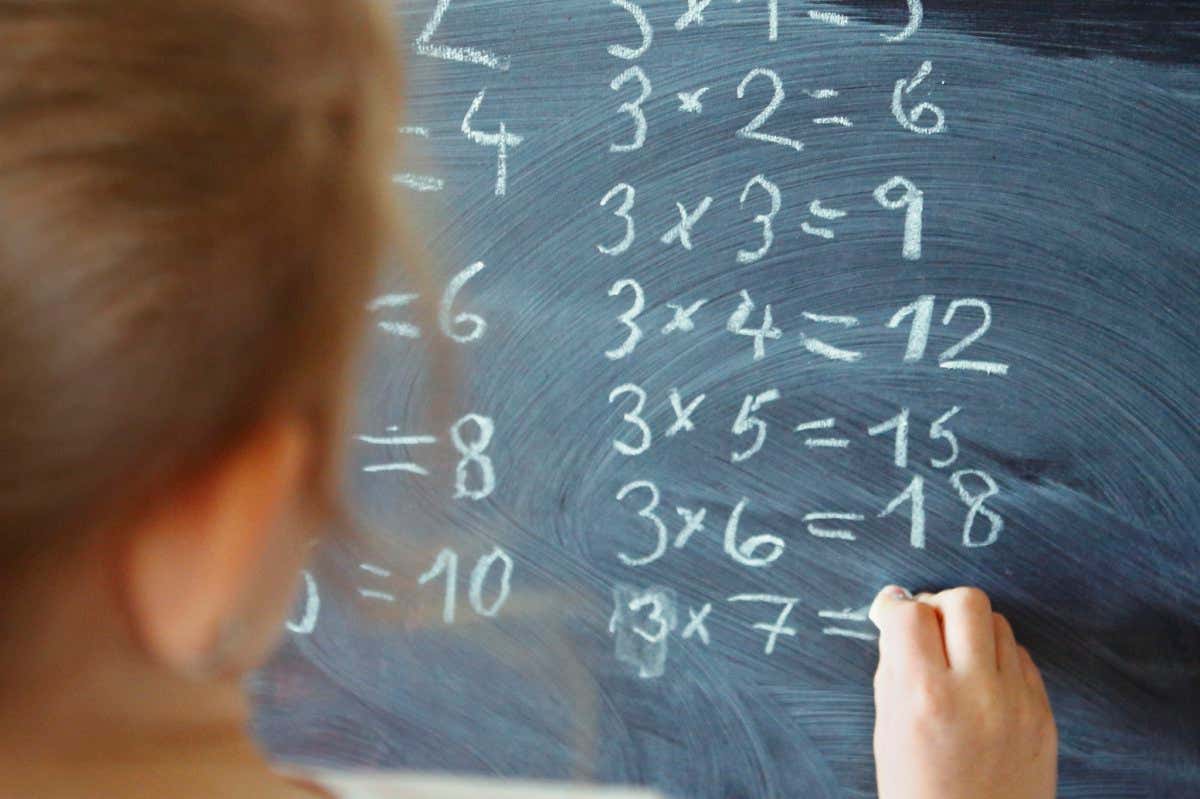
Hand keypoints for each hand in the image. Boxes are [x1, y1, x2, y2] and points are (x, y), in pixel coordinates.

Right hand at [869, 586, 1056, 798]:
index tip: (889, 612)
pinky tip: (980, 683)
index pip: (910, 614)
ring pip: (999, 623)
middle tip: (925, 628)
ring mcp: (1019, 703)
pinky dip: (997, 658)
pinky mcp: (1044, 715)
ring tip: (954, 658)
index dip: (894, 608)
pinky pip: (1022, 658)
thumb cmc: (920, 797)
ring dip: (970, 630)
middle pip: (965, 601)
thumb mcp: (888, 732)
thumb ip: (894, 670)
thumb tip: (898, 618)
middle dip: (938, 606)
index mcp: (925, 697)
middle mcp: (977, 693)